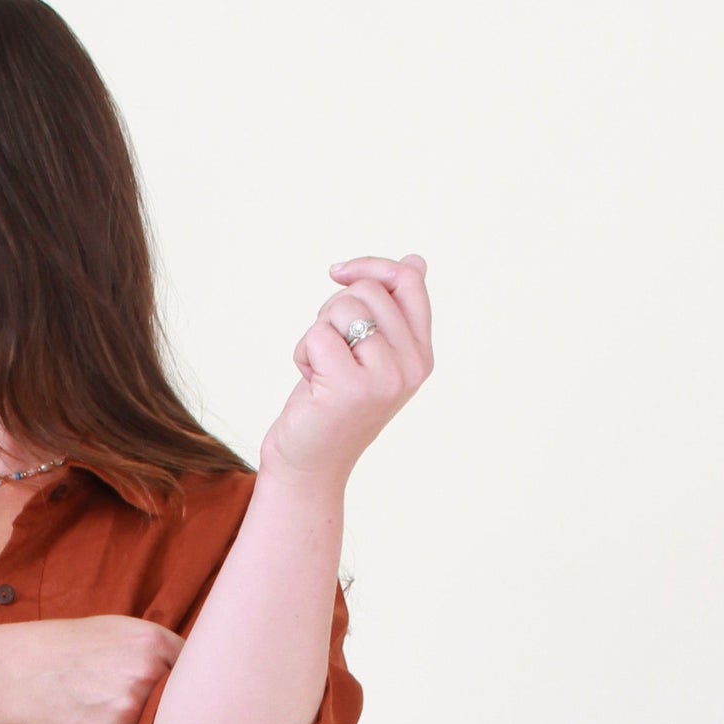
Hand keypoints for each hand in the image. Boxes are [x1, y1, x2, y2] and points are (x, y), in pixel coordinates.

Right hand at [0, 613, 183, 723]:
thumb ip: (155, 650)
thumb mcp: (115, 630)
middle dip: (168, 717)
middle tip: (147, 716)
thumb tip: (193, 676)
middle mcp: (147, 673)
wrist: (15, 672)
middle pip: (183, 710)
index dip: (188, 689)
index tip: (179, 698)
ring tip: (110, 720)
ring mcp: (129, 708)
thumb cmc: (63, 649)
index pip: (198, 675)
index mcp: (153, 642)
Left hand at [260, 254, 433, 490]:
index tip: (339, 273)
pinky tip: (310, 384)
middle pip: (368, 290)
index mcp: (421, 355)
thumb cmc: (333, 404)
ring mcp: (385, 379)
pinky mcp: (351, 388)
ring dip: (317, 333)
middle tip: (329, 351)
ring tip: (322, 370)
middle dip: (334, 310)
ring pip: (342, 308)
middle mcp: (412, 367)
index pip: (409, 281)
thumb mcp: (369, 353)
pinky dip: (302, 353)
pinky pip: (317, 335)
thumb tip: (415, 260)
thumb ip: (392, 312)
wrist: (310, 463)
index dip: (371, 267)